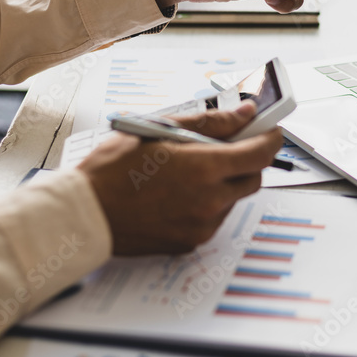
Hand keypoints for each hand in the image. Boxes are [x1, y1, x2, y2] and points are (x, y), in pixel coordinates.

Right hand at [78, 102, 282, 255]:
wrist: (86, 213)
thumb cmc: (115, 168)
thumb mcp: (162, 130)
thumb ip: (211, 123)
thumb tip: (246, 113)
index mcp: (205, 168)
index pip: (261, 153)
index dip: (270, 139)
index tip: (269, 130)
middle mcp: (210, 201)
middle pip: (253, 178)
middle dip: (246, 161)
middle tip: (223, 148)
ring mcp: (203, 225)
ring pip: (233, 199)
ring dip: (223, 183)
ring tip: (186, 173)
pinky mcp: (192, 242)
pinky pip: (214, 219)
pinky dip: (206, 204)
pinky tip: (177, 194)